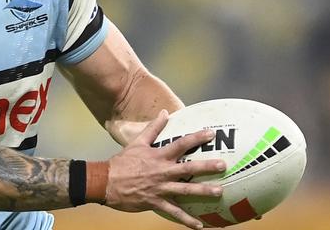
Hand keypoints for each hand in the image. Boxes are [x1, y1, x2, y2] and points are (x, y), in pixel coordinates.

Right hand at [105, 110, 225, 229]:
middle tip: (223, 165)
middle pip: (188, 167)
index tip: (212, 133)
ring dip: (203, 191)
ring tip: (219, 192)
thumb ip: (153, 128)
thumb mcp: (137, 142)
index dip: (196, 138)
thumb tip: (165, 112)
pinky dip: (187, 220)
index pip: (181, 144)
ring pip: (185, 190)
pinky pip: (174, 212)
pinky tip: (200, 225)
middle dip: (206, 166)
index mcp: (158, 155)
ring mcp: (160, 188)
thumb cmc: (122, 162)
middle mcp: (162, 171)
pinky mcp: (155, 202)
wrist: (106, 181)